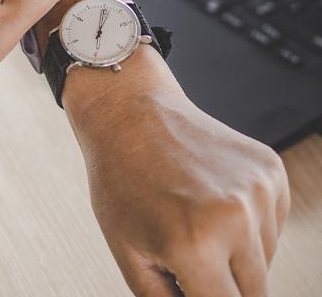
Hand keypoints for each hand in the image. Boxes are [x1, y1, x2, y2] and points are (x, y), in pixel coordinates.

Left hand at [64, 51, 290, 296]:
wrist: (130, 113)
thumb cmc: (120, 180)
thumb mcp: (129, 253)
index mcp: (193, 243)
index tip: (197, 291)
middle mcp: (234, 217)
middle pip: (254, 294)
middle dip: (222, 286)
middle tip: (189, 260)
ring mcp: (258, 190)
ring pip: (265, 261)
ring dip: (237, 256)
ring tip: (194, 221)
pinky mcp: (271, 171)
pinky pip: (272, 225)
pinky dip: (247, 225)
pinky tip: (211, 200)